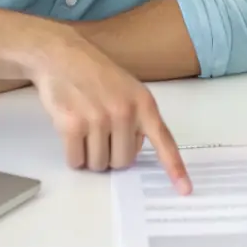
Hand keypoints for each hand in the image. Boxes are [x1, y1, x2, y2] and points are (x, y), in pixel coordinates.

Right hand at [26, 31, 190, 192]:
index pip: (163, 141)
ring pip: (98, 164)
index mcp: (144, 104)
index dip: (175, 168)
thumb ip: (139, 119)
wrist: (62, 56)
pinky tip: (71, 132)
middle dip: (110, 155)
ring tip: (85, 128)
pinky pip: (76, 161)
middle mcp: (124, 112)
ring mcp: (98, 119)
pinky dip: (73, 155)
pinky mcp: (72, 125)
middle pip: (122, 162)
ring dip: (90, 156)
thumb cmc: (96, 75)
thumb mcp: (129, 90)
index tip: (185, 190)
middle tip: (100, 134)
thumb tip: (134, 151)